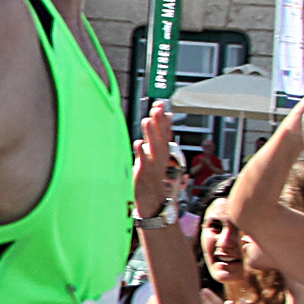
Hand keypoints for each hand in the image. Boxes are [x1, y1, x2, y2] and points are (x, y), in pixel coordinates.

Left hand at [134, 100, 179, 216]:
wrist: (153, 200)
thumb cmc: (152, 175)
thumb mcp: (156, 153)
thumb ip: (158, 135)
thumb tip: (163, 116)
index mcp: (163, 151)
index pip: (165, 131)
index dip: (164, 117)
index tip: (161, 104)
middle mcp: (160, 156)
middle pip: (161, 136)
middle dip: (159, 121)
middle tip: (157, 108)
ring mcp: (153, 164)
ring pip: (153, 146)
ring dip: (151, 133)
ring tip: (147, 120)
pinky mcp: (144, 173)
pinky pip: (143, 161)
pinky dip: (141, 152)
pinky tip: (138, 143)